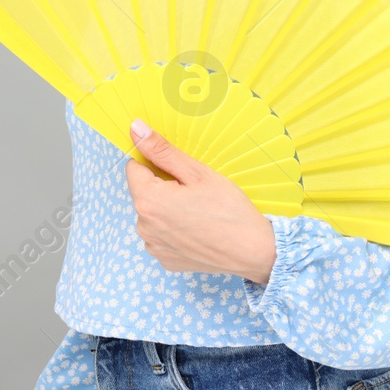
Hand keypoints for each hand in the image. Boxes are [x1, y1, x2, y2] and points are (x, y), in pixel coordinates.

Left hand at [125, 118, 277, 283]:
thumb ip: (161, 150)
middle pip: (144, 192)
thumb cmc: (229, 210)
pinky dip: (175, 230)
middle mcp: (143, 227)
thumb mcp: (197, 173)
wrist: (255, 252)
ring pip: (153, 214)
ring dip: (168, 209)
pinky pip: (162, 236)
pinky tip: (198, 231)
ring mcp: (154, 246)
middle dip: (163, 187)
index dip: (156, 164)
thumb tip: (135, 129)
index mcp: (148, 201)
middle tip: (195, 193)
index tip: (179, 172)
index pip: (134, 168)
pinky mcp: (165, 260)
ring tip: (198, 212)